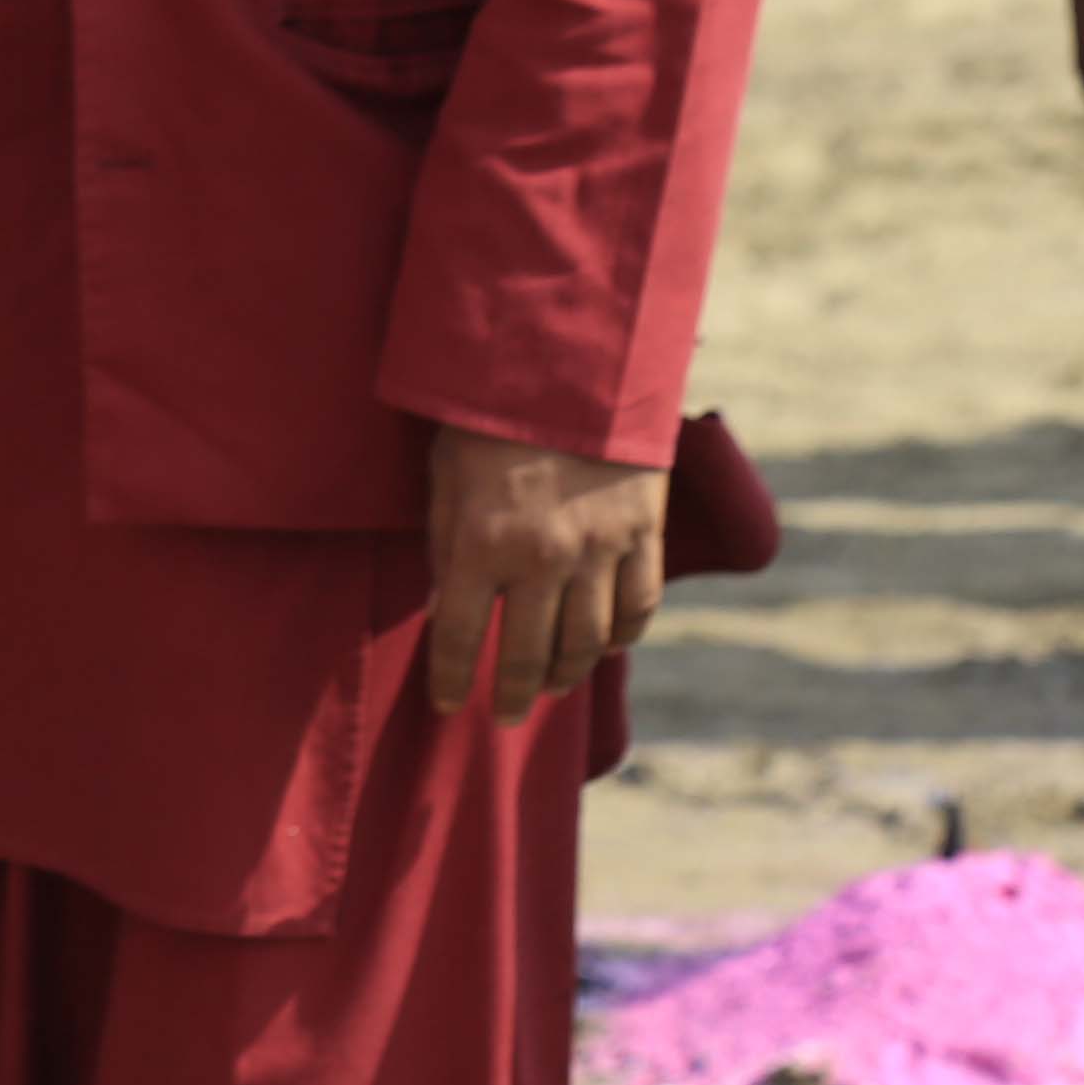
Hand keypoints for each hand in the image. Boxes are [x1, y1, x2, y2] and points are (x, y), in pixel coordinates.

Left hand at [423, 421, 667, 719]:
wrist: (572, 369)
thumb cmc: (489, 417)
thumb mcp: (443, 475)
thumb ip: (443, 543)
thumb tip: (439, 602)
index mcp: (480, 543)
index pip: (457, 634)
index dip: (448, 677)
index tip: (445, 705)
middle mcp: (541, 559)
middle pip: (526, 652)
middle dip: (510, 693)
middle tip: (503, 716)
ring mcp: (599, 551)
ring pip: (586, 642)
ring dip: (565, 674)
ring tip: (548, 688)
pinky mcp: (644, 536)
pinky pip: (637, 607)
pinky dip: (621, 637)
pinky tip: (602, 647)